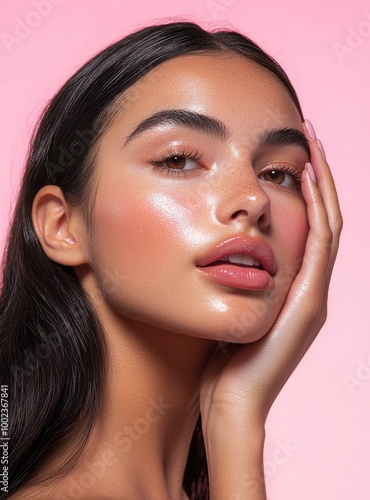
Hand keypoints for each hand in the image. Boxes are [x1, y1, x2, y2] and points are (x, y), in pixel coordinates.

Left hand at [200, 120, 342, 429]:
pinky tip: (308, 178)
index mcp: (292, 288)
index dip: (305, 189)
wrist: (230, 402)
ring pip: (328, 225)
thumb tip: (216, 253)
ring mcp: (313, 295)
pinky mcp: (309, 303)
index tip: (292, 154)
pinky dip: (318, 208)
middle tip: (310, 135)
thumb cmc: (221, 359)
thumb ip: (233, 281)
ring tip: (313, 143)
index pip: (307, 227)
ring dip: (323, 183)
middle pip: (323, 218)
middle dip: (319, 175)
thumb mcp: (230, 309)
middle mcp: (310, 288)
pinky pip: (319, 245)